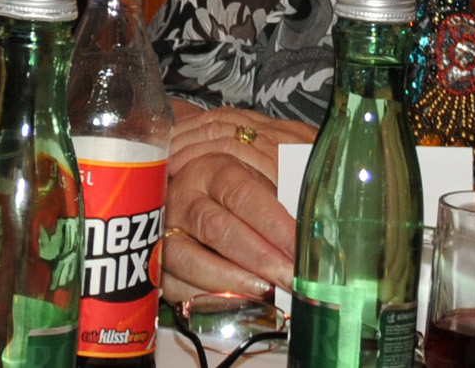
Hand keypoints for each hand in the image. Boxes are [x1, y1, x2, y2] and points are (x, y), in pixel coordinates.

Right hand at [159, 107, 314, 301]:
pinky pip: (176, 285)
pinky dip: (207, 298)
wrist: (195, 197)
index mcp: (213, 169)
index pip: (243, 194)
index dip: (274, 225)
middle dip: (259, 258)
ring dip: (232, 279)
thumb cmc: (241, 194)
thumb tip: (317, 230)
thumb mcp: (263, 182)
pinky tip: (237, 304)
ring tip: (266, 292)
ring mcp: (166, 230)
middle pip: (218, 228)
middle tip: (291, 278)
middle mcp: (185, 196)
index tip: (302, 249)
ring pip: (190, 257)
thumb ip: (284, 200)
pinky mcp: (157, 263)